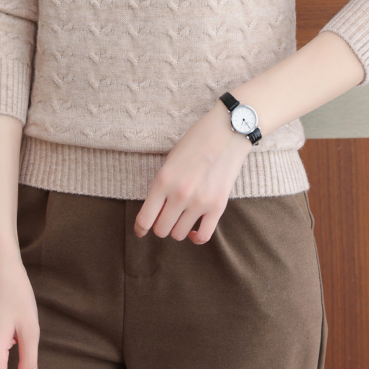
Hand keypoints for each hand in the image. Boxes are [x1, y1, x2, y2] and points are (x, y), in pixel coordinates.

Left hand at [135, 103, 251, 244]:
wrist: (228, 130)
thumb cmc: (197, 141)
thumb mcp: (171, 159)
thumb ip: (163, 185)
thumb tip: (156, 210)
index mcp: (163, 180)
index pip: (145, 219)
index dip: (140, 229)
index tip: (141, 231)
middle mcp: (179, 194)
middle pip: (162, 229)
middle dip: (161, 226)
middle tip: (165, 218)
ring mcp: (200, 202)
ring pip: (179, 234)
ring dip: (178, 229)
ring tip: (181, 218)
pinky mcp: (218, 206)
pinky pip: (203, 236)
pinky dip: (195, 237)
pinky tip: (193, 229)